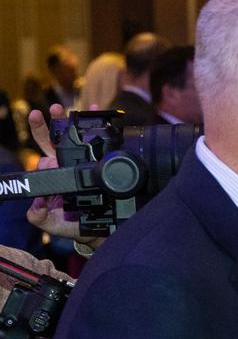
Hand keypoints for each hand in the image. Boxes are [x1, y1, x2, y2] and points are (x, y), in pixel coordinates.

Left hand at [24, 104, 105, 248]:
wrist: (102, 229)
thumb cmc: (75, 226)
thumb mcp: (54, 225)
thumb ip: (40, 218)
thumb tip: (35, 204)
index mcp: (52, 179)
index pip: (43, 161)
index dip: (43, 155)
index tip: (47, 154)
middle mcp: (64, 166)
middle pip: (52, 142)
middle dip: (45, 125)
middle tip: (44, 113)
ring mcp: (81, 161)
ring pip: (72, 136)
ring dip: (69, 120)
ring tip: (66, 109)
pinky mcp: (98, 158)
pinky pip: (96, 139)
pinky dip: (96, 122)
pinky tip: (97, 110)